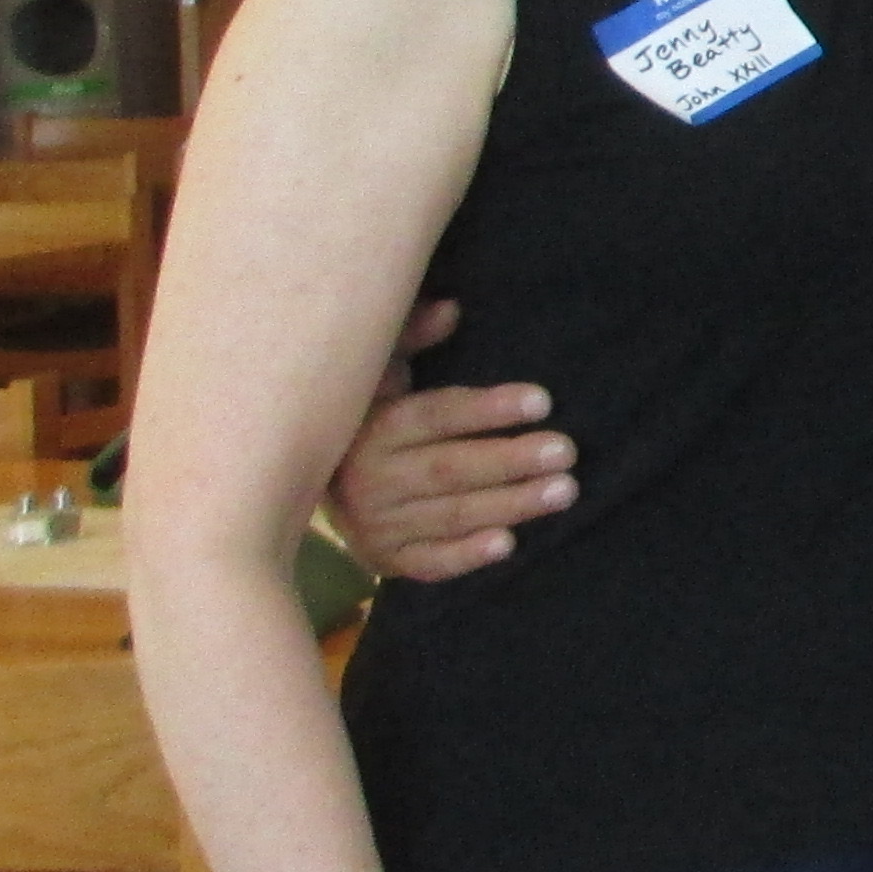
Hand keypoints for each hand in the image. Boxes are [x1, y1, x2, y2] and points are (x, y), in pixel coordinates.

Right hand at [326, 301, 570, 581]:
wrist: (307, 482)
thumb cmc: (369, 415)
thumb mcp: (380, 370)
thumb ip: (412, 336)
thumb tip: (452, 308)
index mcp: (371, 427)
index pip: (435, 416)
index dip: (487, 409)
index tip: (542, 400)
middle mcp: (368, 478)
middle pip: (448, 469)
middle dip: (510, 460)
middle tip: (565, 450)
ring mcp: (375, 523)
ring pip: (450, 515)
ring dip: (509, 505)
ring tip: (563, 490)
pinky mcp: (385, 560)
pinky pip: (429, 562)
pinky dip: (466, 556)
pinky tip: (508, 544)